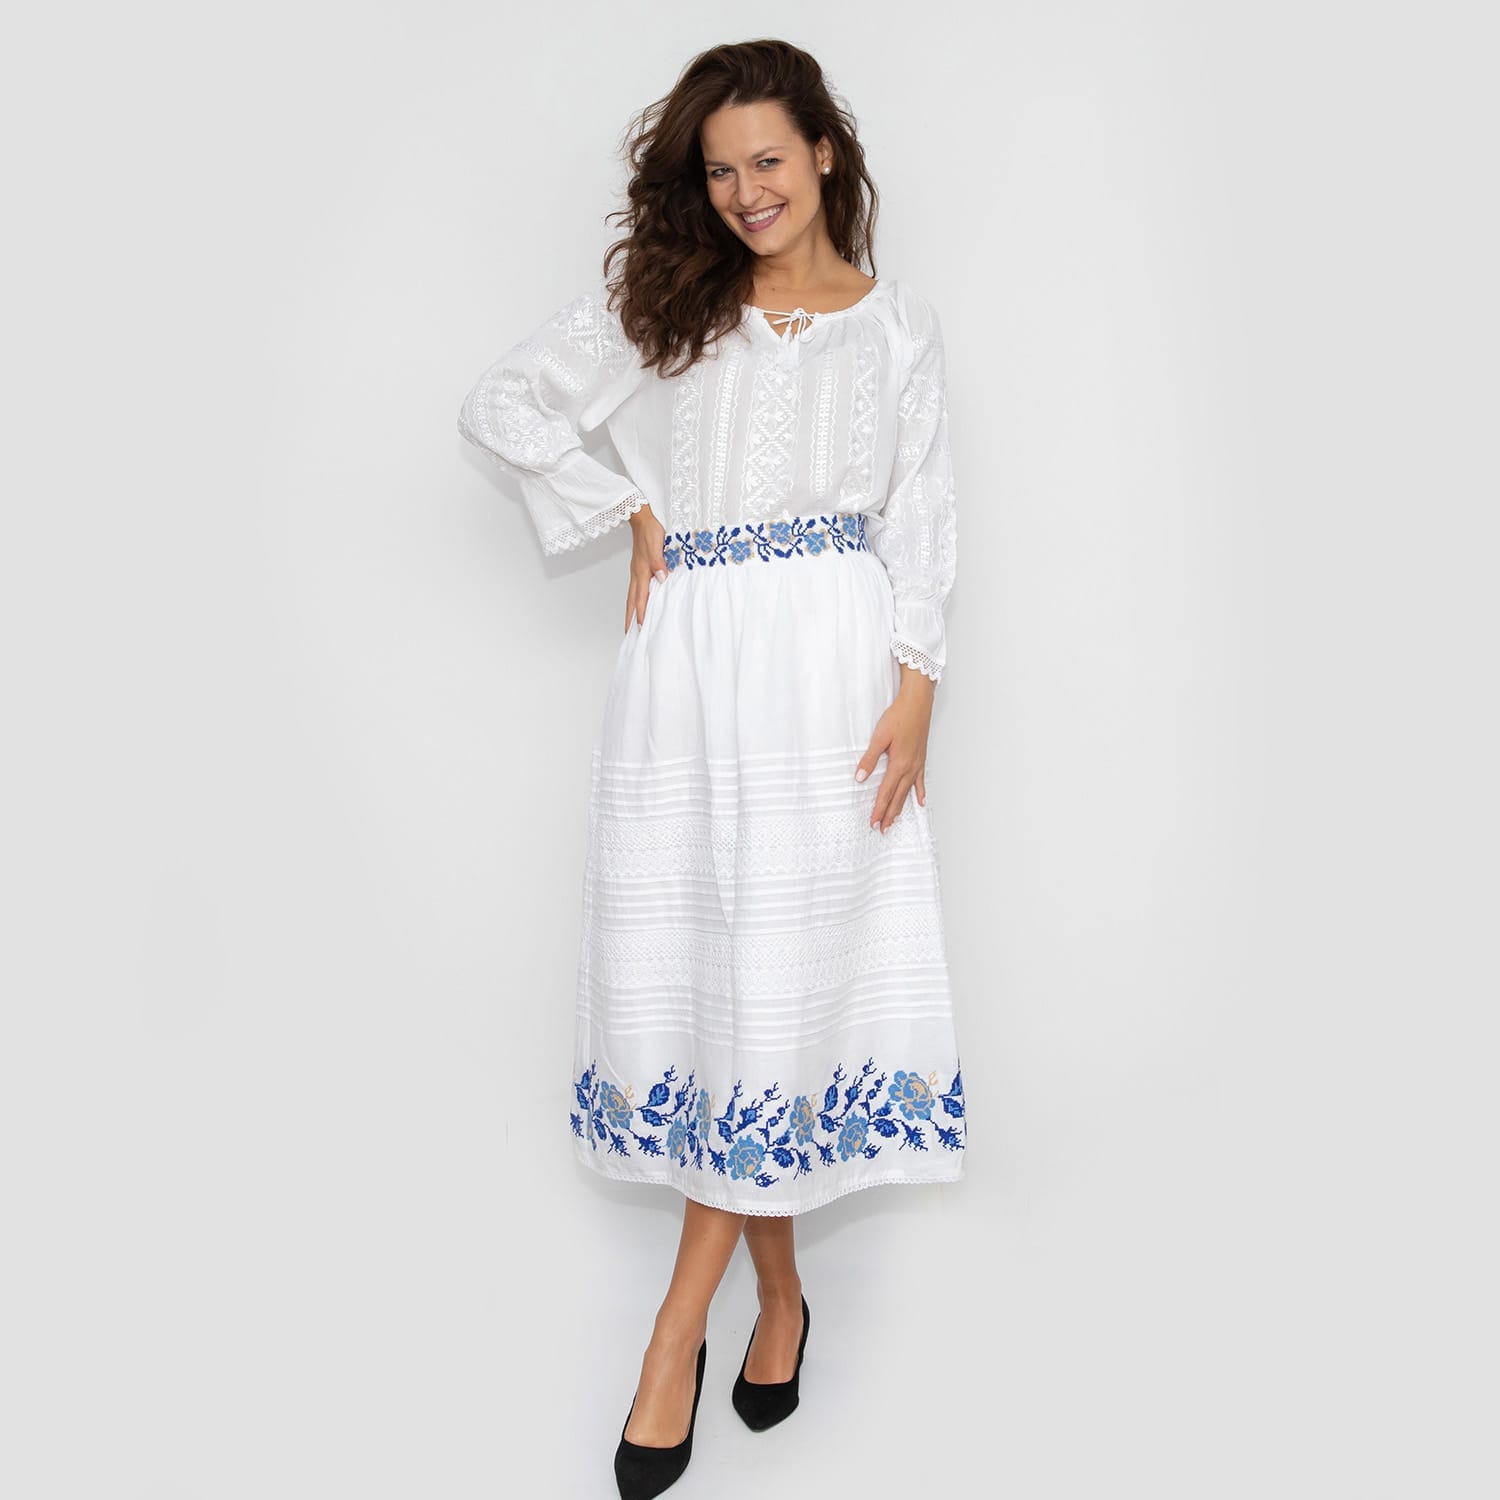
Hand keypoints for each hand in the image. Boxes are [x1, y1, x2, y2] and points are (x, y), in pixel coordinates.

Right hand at [624, 504, 667, 631]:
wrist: (642, 517)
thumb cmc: (651, 530)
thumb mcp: (657, 545)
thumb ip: (658, 562)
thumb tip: (661, 579)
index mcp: (641, 570)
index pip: (641, 597)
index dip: (640, 613)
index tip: (640, 628)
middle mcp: (637, 573)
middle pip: (632, 600)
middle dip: (630, 618)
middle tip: (629, 635)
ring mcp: (637, 570)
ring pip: (632, 595)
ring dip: (632, 610)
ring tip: (632, 624)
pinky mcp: (639, 567)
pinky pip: (636, 588)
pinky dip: (636, 599)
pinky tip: (641, 602)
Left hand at [855, 667, 934, 831]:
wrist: (918, 703)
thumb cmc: (899, 717)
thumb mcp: (879, 737)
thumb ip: (869, 759)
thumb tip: (859, 778)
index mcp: (898, 764)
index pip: (886, 793)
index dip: (879, 809)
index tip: (873, 823)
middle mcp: (910, 768)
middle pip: (897, 797)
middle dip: (889, 814)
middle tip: (882, 829)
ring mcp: (917, 764)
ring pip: (908, 792)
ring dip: (901, 808)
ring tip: (895, 821)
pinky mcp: (921, 758)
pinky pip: (920, 781)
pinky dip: (919, 793)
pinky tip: (920, 802)